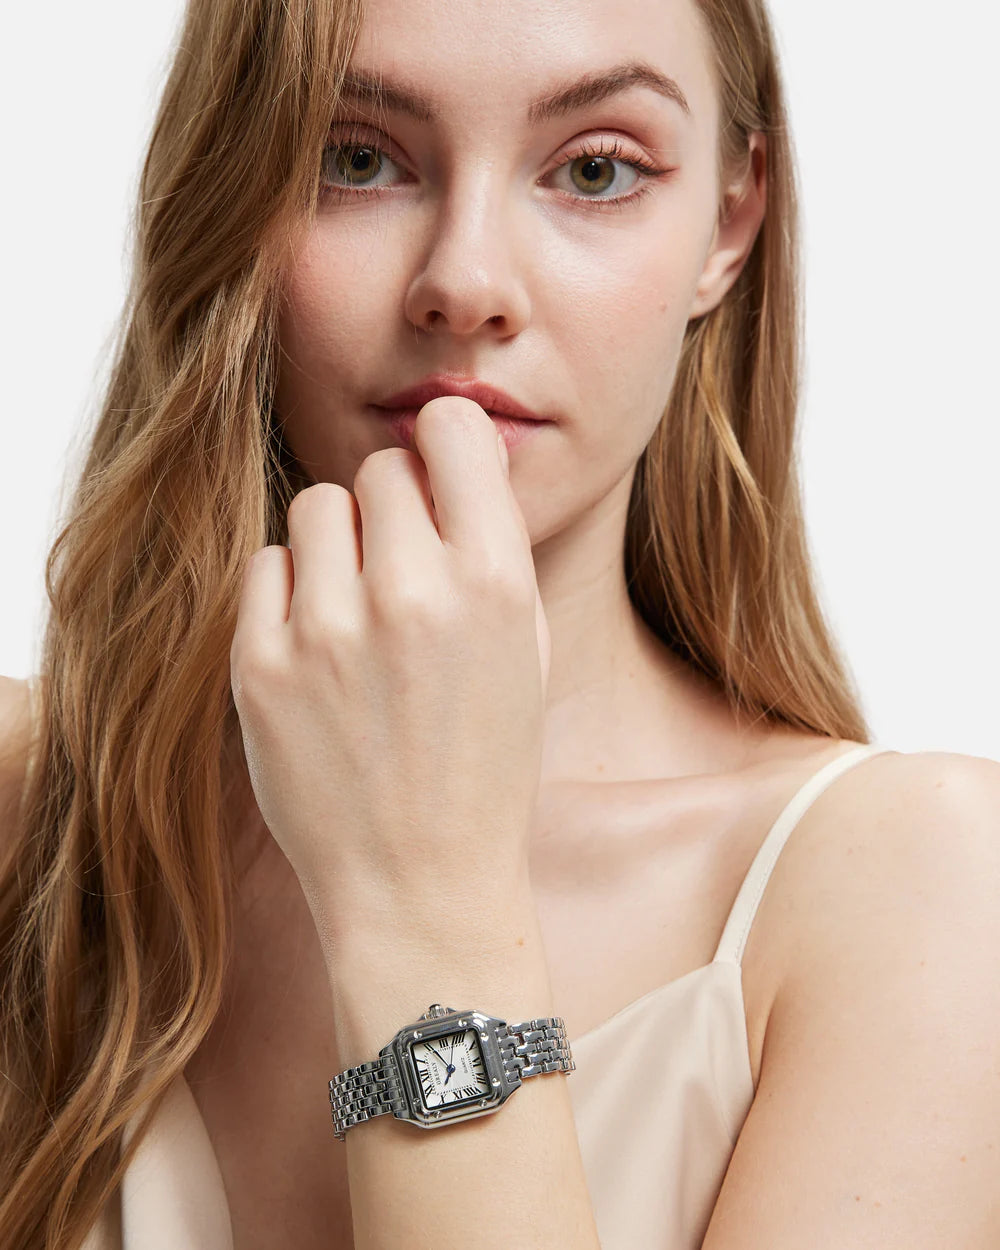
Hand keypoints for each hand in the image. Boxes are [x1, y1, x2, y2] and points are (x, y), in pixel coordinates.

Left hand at [229, 399, 550, 944]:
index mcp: (495, 585)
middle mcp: (413, 595)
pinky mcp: (261, 667)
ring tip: (355, 610)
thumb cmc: (483, 766)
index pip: (452, 430)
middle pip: (381, 470)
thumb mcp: (525, 652)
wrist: (419, 883)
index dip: (444, 443)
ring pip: (317, 507)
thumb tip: (448, 458)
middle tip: (399, 571)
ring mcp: (329, 632)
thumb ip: (491, 549)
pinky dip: (291, 594)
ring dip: (339, 544)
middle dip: (394, 509)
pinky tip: (317, 647)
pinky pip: (266, 566)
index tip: (437, 472)